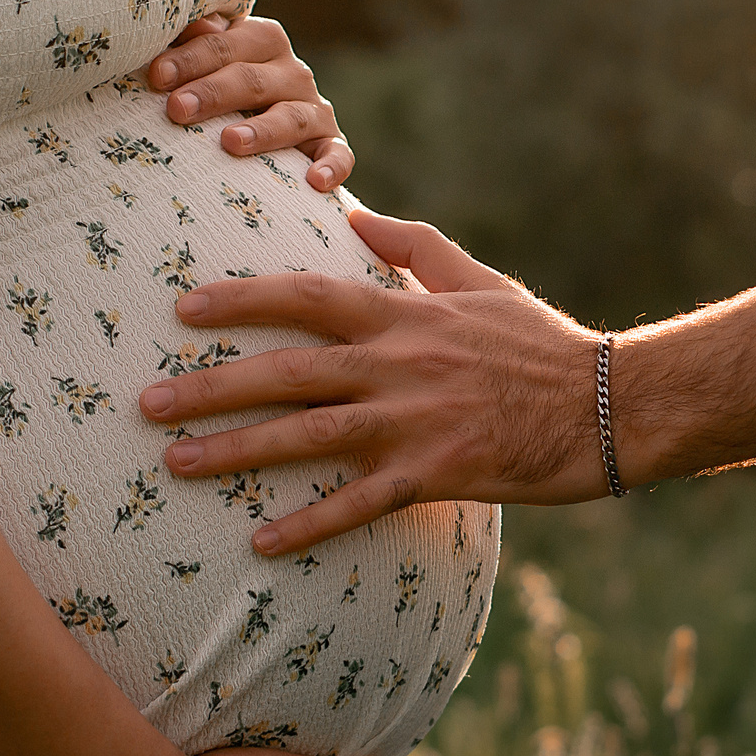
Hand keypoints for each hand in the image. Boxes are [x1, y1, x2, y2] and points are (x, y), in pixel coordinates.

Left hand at [136, 207, 602, 554]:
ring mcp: (415, 422)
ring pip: (308, 436)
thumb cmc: (542, 344)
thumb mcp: (479, 281)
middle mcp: (399, 365)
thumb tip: (353, 212)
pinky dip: (308, 523)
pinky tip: (259, 542)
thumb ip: (414, 247)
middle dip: (212, 385)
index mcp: (404, 315)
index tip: (182, 307)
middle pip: (288, 370)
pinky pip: (359, 503)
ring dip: (237, 452)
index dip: (242, 300)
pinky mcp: (436, 474)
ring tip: (175, 464)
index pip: (307, 296)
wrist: (610, 406)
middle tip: (145, 402)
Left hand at [151, 15, 352, 190]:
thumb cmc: (219, 86)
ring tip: (230, 142)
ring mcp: (313, 108)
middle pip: (252, 79)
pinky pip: (338, 154)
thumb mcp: (206, 58)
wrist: (263, 116)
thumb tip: (187, 22)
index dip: (191, 58)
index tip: (158, 76)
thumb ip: (195, 41)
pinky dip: (331, 166)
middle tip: (177, 109)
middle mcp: (292, 72)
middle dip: (213, 93)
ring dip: (262, 130)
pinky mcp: (330, 143)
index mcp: (261, 40)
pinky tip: (314, 182)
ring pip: (291, 116)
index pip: (226, 44)